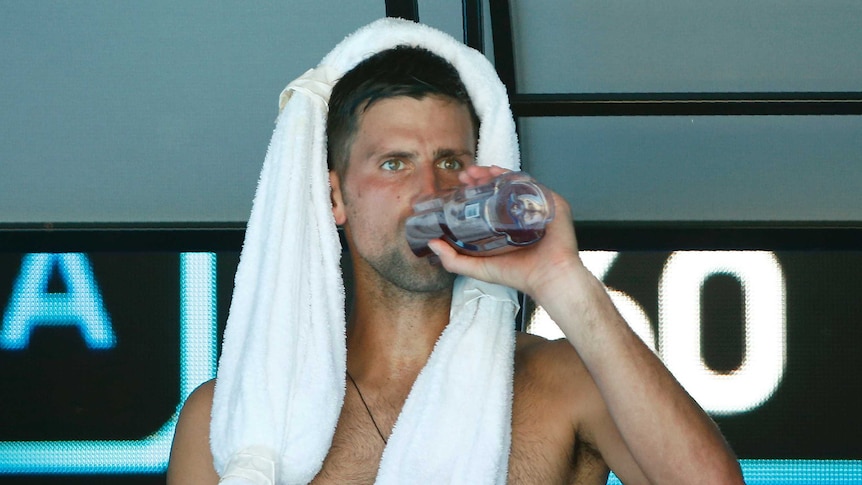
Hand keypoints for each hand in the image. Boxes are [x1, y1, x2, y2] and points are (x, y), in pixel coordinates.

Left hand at [428, 165, 585, 301]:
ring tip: (478, 171)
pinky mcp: (553, 203)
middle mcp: (522, 213)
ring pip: (515, 182)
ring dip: (495, 173)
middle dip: (481, 178)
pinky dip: (517, 176)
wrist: (546, 278)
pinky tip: (501, 174)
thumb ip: (453, 260)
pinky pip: (533, 184)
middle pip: (500, 188)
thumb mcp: (478, 267)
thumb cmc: (518, 274)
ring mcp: (537, 206)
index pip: (489, 200)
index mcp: (508, 225)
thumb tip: (431, 243)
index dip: (474, 190)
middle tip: (466, 174)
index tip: (459, 184)